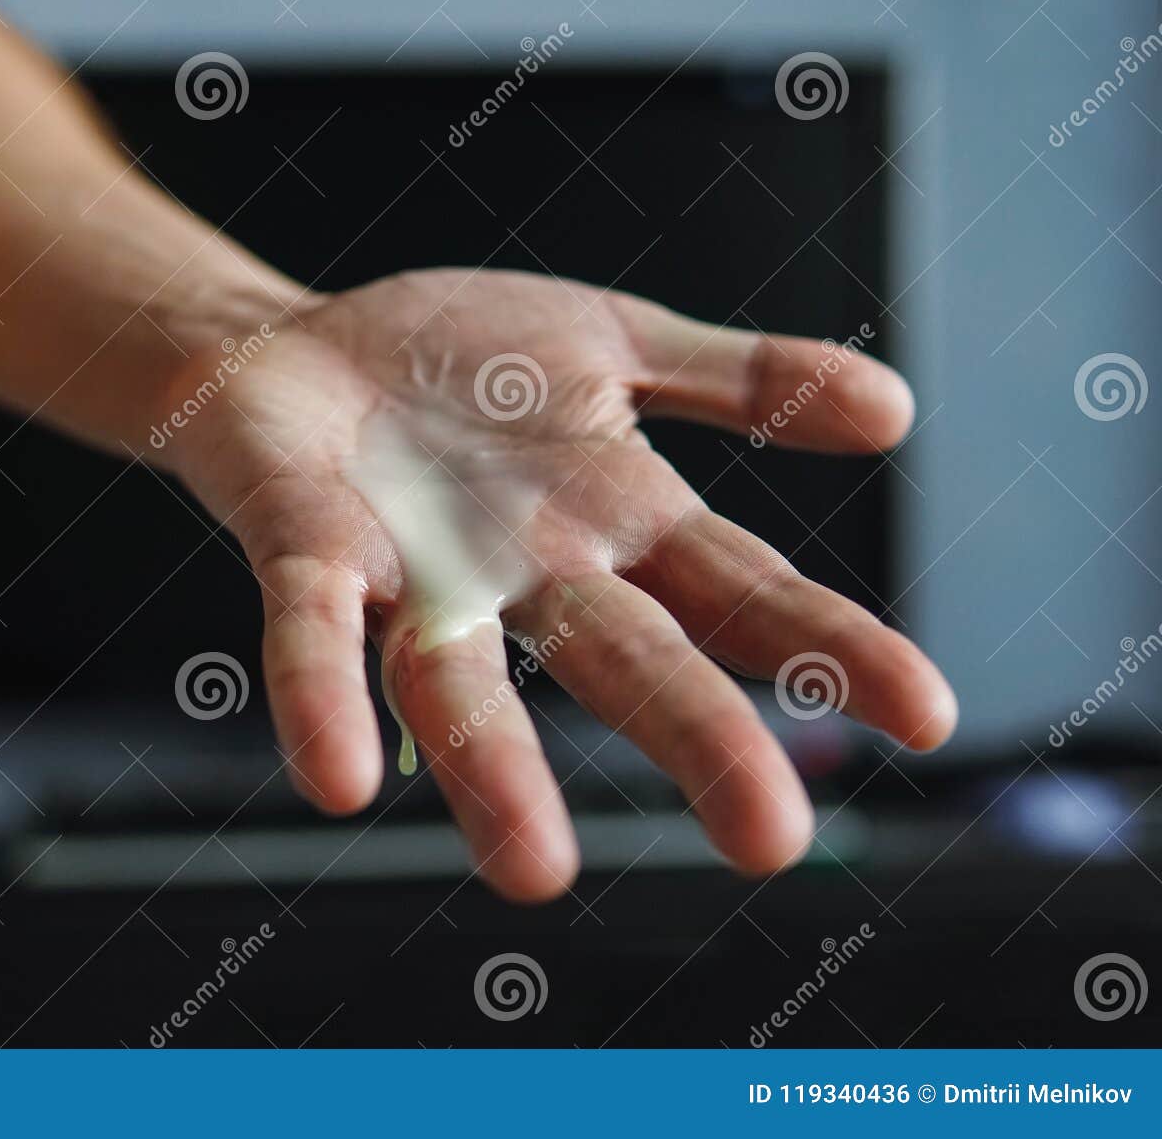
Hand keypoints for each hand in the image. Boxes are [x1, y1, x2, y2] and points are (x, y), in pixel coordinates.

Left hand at [160, 268, 955, 902]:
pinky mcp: (309, 552)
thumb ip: (739, 379)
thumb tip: (895, 412)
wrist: (288, 348)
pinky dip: (323, 697)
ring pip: (460, 685)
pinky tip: (340, 780)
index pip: (739, 590)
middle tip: (771, 838)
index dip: (828, 646)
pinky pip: (314, 631)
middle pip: (625, 659)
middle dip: (696, 739)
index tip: (926, 717)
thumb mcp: (612, 342)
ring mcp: (415, 574)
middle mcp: (526, 568)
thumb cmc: (453, 364)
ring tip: (534, 872)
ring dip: (497, 774)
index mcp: (613, 517)